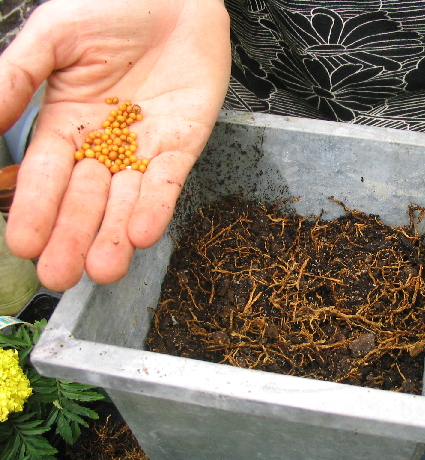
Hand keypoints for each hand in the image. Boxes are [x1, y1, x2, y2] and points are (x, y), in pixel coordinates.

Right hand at [0, 0, 229, 290]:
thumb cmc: (110, 5)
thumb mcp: (53, 37)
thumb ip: (16, 78)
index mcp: (66, 123)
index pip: (47, 176)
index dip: (37, 210)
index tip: (24, 245)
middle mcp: (105, 144)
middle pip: (86, 199)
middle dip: (73, 237)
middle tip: (61, 276)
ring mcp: (146, 147)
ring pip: (127, 199)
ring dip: (114, 235)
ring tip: (103, 271)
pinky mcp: (184, 143)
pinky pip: (169, 179)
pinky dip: (156, 205)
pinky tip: (141, 233)